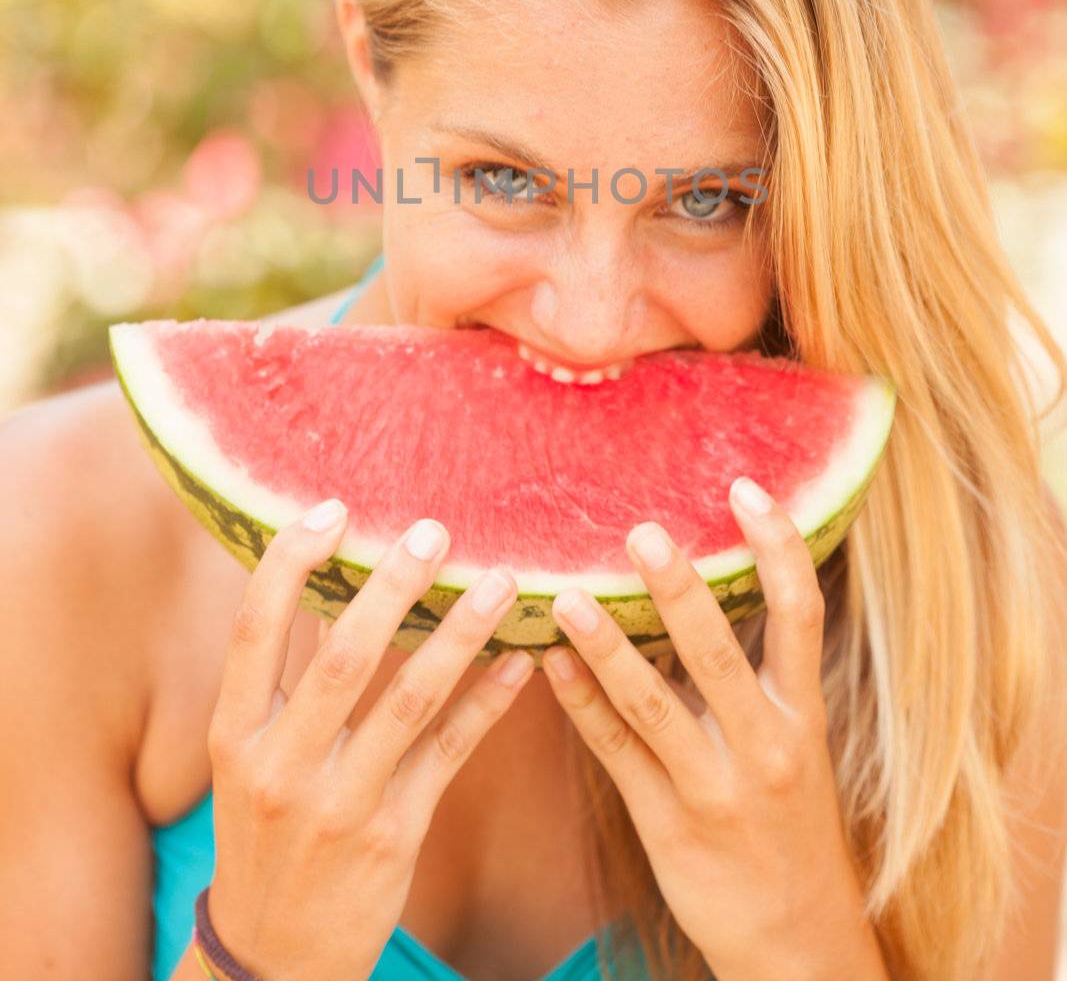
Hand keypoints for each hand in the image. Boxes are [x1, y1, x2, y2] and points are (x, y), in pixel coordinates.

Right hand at [205, 500, 532, 980]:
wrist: (273, 958)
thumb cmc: (264, 833)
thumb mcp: (247, 761)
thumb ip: (285, 683)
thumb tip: (335, 579)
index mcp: (232, 737)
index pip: (254, 630)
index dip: (290, 563)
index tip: (333, 508)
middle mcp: (280, 767)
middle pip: (343, 658)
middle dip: (393, 586)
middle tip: (435, 531)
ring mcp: (340, 806)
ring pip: (409, 701)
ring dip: (460, 634)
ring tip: (502, 582)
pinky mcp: (393, 837)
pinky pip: (449, 754)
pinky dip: (487, 703)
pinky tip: (520, 663)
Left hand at [541, 477, 886, 980]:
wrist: (799, 942)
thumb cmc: (790, 824)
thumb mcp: (795, 745)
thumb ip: (757, 676)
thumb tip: (699, 587)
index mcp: (802, 715)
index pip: (800, 614)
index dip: (777, 547)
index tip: (745, 488)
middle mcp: (764, 746)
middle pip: (718, 652)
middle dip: (679, 591)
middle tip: (640, 533)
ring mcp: (713, 788)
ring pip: (653, 704)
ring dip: (605, 645)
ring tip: (563, 595)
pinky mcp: (667, 825)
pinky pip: (616, 754)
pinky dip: (580, 705)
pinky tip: (548, 664)